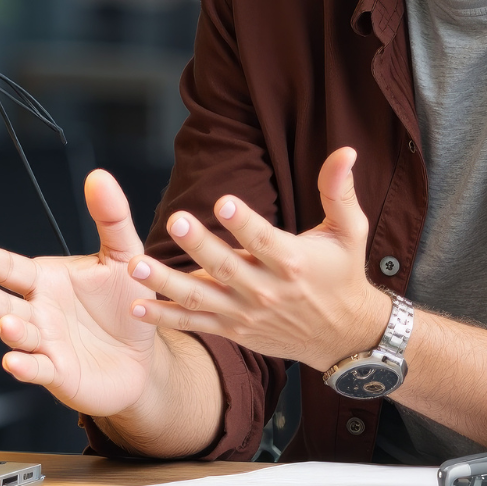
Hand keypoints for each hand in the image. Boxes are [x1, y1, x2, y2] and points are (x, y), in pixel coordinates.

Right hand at [0, 170, 159, 416]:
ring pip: (18, 337)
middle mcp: (37, 311)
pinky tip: (15, 361)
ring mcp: (44, 344)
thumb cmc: (124, 303)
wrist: (143, 354)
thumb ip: (110, 218)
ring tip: (8, 325)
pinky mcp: (57, 373)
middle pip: (4, 304)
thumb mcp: (122, 256)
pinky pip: (37, 369)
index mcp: (45, 280)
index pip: (13, 268)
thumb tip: (100, 176)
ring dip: (11, 331)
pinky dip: (25, 367)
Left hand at [128, 147, 391, 372]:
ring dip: (166, 282)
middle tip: (175, 220)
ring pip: (201, 297)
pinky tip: (138, 307)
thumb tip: (346, 150)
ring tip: (137, 265)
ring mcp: (246, 312)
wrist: (343, 335)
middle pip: (227, 266)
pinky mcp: (234, 329)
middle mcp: (267, 289)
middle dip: (199, 245)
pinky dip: (167, 317)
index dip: (244, 222)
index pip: (264, 239)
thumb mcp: (349, 232)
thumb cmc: (343, 274)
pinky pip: (195, 323)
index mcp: (293, 262)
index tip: (223, 202)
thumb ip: (339, 191)